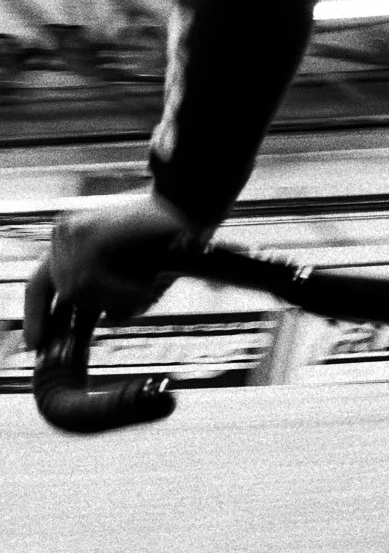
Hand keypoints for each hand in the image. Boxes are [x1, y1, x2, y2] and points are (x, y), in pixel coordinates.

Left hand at [24, 191, 198, 350]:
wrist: (189, 208)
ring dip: (117, 298)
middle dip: (101, 305)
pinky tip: (146, 288)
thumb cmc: (172, 241)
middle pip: (63, 291)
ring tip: (150, 291)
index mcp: (70, 244)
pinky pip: (91, 280)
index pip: (39, 285)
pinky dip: (121, 291)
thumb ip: (117, 295)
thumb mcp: (137, 275)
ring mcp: (71, 232)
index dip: (36, 315)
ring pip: (77, 290)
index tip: (35, 343)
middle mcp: (64, 235)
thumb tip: (109, 318)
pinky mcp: (87, 234)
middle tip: (144, 299)